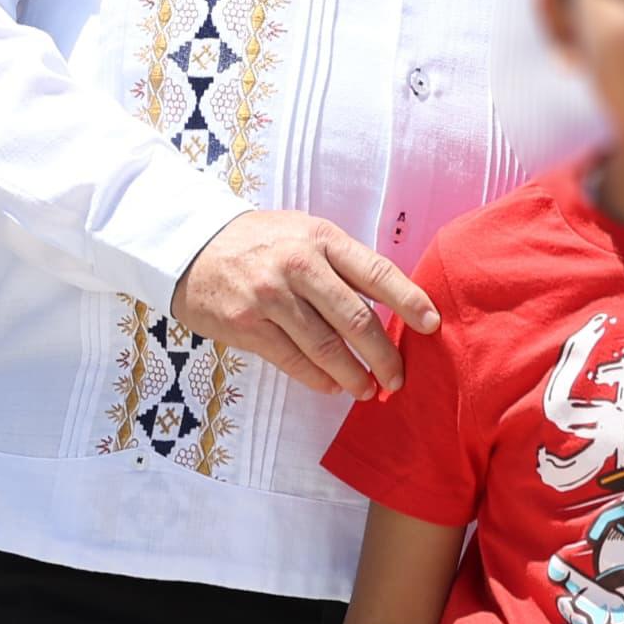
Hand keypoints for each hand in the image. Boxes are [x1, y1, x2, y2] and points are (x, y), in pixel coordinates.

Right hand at [172, 210, 437, 395]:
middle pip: (357, 319)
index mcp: (320, 239)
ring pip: (326, 347)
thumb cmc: (258, 242)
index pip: (376, 272)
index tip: (431, 324)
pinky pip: (293, 361)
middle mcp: (298, 265)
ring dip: (353, 376)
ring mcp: (270, 296)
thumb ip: (341, 264)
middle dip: (384, 356)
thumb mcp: (303, 234)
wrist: (191, 247)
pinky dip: (318, 379)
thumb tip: (389, 306)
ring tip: (368, 390)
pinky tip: (332, 386)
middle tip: (399, 377)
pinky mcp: (246, 325)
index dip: (409, 301)